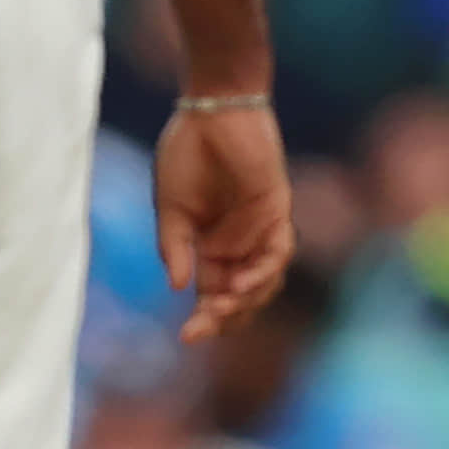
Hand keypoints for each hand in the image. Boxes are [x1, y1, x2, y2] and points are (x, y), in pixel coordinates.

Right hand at [153, 103, 293, 342]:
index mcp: (211, 248)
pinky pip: (278, 252)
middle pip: (240, 298)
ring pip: (264, 283)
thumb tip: (176, 287)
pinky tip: (241, 282)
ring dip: (245, 301)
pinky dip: (262, 272)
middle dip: (224, 319)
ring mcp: (260, 229)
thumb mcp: (170, 208)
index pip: (212, 296)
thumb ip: (174, 247)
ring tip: (221, 306)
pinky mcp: (277, 210)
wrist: (211, 111)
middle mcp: (238, 245)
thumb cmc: (187, 153)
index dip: (204, 320)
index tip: (185, 337)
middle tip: (201, 328)